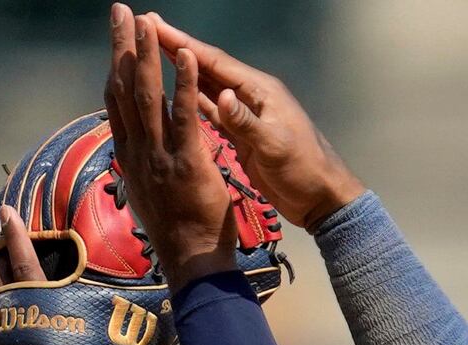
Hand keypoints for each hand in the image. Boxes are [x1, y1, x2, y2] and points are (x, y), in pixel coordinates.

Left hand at [0, 210, 114, 344]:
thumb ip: (106, 343)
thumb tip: (134, 333)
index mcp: (38, 315)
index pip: (24, 264)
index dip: (15, 235)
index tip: (6, 212)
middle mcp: (12, 322)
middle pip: (0, 278)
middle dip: (1, 256)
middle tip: (3, 238)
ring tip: (2, 272)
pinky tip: (9, 321)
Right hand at [102, 9, 235, 279]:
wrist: (192, 266)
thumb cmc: (177, 234)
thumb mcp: (149, 194)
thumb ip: (140, 164)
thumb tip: (131, 147)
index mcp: (131, 157)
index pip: (117, 103)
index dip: (114, 67)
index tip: (115, 38)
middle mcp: (139, 152)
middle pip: (124, 89)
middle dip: (122, 47)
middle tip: (120, 11)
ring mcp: (160, 157)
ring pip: (148, 96)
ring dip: (147, 56)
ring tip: (146, 22)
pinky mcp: (187, 163)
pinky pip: (185, 117)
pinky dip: (184, 84)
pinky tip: (185, 56)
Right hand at [163, 19, 360, 222]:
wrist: (320, 197)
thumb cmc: (304, 170)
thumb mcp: (275, 146)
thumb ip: (246, 122)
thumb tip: (221, 96)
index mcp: (258, 91)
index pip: (214, 62)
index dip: (183, 44)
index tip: (155, 24)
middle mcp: (248, 95)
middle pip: (206, 67)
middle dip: (176, 48)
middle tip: (147, 26)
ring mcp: (244, 113)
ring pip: (205, 85)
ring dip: (180, 69)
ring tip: (153, 51)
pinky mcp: (241, 133)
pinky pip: (209, 110)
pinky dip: (190, 98)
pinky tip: (172, 92)